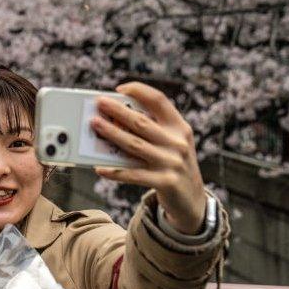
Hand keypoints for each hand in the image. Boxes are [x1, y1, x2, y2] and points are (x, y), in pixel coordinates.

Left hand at [91, 82, 207, 234]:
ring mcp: (172, 163)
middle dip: (118, 111)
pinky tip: (100, 167)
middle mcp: (177, 142)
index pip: (159, 101)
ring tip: (95, 125)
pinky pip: (133, 174)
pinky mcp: (165, 182)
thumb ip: (153, 130)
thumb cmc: (173, 164)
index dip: (139, 91)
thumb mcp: (172, 143)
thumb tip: (115, 119)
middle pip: (141, 122)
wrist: (193, 199)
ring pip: (134, 145)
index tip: (120, 89)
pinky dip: (115, 171)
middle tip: (99, 103)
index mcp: (180, 127)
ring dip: (112, 134)